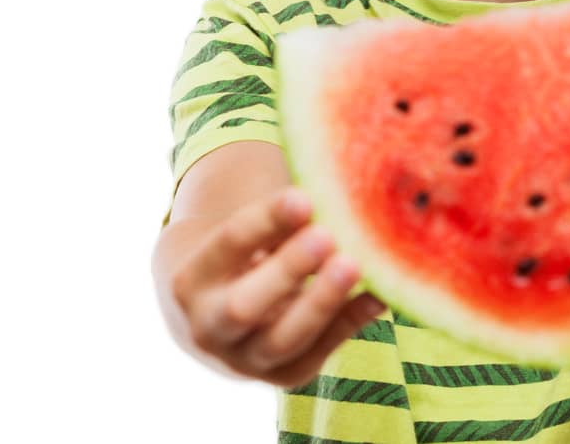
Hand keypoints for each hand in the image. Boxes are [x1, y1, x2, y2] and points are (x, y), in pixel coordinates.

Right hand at [165, 187, 384, 388]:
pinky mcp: (283, 377)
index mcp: (191, 281)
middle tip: (326, 236)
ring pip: (283, 340)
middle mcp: (209, 328)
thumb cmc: (240, 260)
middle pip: (244, 305)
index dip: (266, 220)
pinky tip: (378, 296)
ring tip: (355, 265)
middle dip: (287, 270)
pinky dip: (350, 323)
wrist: (218, 321)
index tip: (303, 197)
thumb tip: (328, 192)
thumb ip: (279, 220)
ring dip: (321, 302)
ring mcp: (245, 360)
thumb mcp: (246, 238)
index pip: (228, 245)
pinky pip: (318, 353)